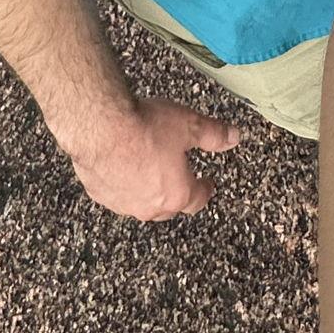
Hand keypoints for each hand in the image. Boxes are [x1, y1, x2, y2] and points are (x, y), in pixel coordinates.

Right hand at [68, 98, 244, 220]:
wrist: (100, 127)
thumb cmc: (144, 127)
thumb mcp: (189, 124)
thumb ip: (213, 134)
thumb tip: (234, 137)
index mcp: (176, 194)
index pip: (197, 200)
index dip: (204, 191)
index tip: (207, 185)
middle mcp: (149, 206)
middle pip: (169, 207)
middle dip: (177, 194)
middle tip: (180, 178)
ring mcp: (122, 203)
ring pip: (141, 204)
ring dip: (148, 191)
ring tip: (150, 170)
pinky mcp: (99, 193)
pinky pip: (116, 194)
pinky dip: (122, 183)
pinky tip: (121, 166)